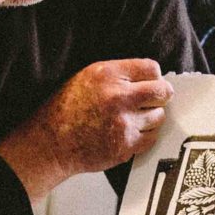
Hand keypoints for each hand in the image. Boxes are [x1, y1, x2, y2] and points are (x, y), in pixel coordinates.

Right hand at [0, 58, 172, 200]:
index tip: (151, 83)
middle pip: (163, 92)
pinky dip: (144, 136)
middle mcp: (119, 96)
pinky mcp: (126, 145)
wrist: (51, 143)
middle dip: (161, 95)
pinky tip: (129, 133)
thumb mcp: (87, 77)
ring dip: (150, 118)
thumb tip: (150, 77)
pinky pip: (152, 138)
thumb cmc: (66, 109)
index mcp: (108, 74)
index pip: (152, 68)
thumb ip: (119, 75)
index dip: (154, 77)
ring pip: (159, 116)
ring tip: (131, 119)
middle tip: (153, 100)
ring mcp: (124, 123)